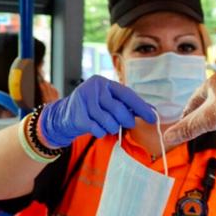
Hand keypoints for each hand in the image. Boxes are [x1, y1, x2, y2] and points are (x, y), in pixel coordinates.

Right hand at [38, 75, 156, 147]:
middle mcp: (94, 88)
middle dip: (126, 121)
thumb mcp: (108, 101)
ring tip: (107, 125)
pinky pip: (98, 130)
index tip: (152, 118)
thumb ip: (127, 105)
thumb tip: (152, 112)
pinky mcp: (77, 116)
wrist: (63, 116)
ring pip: (109, 122)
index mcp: (105, 83)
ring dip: (112, 128)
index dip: (141, 107)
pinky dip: (101, 132)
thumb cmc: (92, 109)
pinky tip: (97, 128)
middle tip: (125, 124)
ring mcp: (84, 101)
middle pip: (119, 110)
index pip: (127, 94)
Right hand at [163, 72, 215, 144]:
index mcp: (212, 81)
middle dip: (201, 115)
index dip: (187, 114)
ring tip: (211, 126)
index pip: (193, 99)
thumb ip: (187, 129)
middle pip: (207, 101)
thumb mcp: (208, 120)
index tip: (183, 126)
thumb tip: (168, 137)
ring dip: (214, 115)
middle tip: (196, 128)